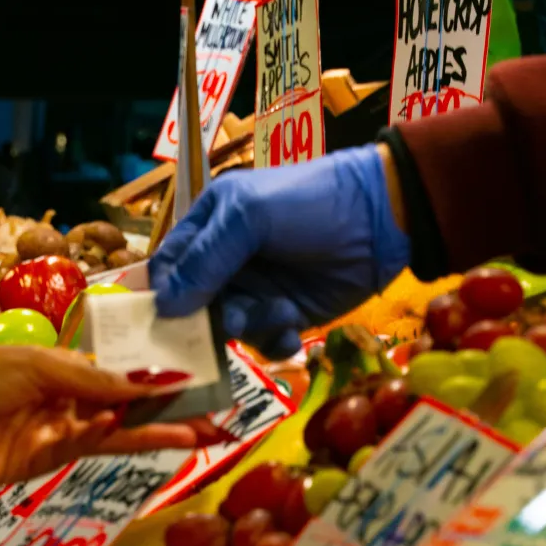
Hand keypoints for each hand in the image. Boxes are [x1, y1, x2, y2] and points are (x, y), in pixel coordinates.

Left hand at [0, 346, 204, 484]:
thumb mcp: (39, 366)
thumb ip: (94, 380)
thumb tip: (148, 382)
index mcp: (66, 368)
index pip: (122, 375)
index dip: (158, 380)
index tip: (197, 381)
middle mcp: (68, 401)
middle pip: (128, 408)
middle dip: (169, 413)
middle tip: (215, 421)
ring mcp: (59, 432)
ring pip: (116, 433)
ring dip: (155, 433)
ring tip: (197, 435)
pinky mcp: (46, 462)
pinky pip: (85, 449)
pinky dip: (109, 438)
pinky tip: (132, 427)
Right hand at [150, 144, 410, 359]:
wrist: (381, 218)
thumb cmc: (309, 203)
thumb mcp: (250, 217)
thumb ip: (206, 258)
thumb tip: (165, 305)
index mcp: (209, 225)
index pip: (168, 267)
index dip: (163, 295)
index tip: (166, 323)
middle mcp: (226, 262)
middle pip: (194, 306)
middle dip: (210, 320)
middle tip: (235, 321)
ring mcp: (257, 290)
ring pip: (229, 327)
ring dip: (251, 327)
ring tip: (281, 313)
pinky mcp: (286, 315)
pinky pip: (263, 342)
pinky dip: (275, 342)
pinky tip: (293, 333)